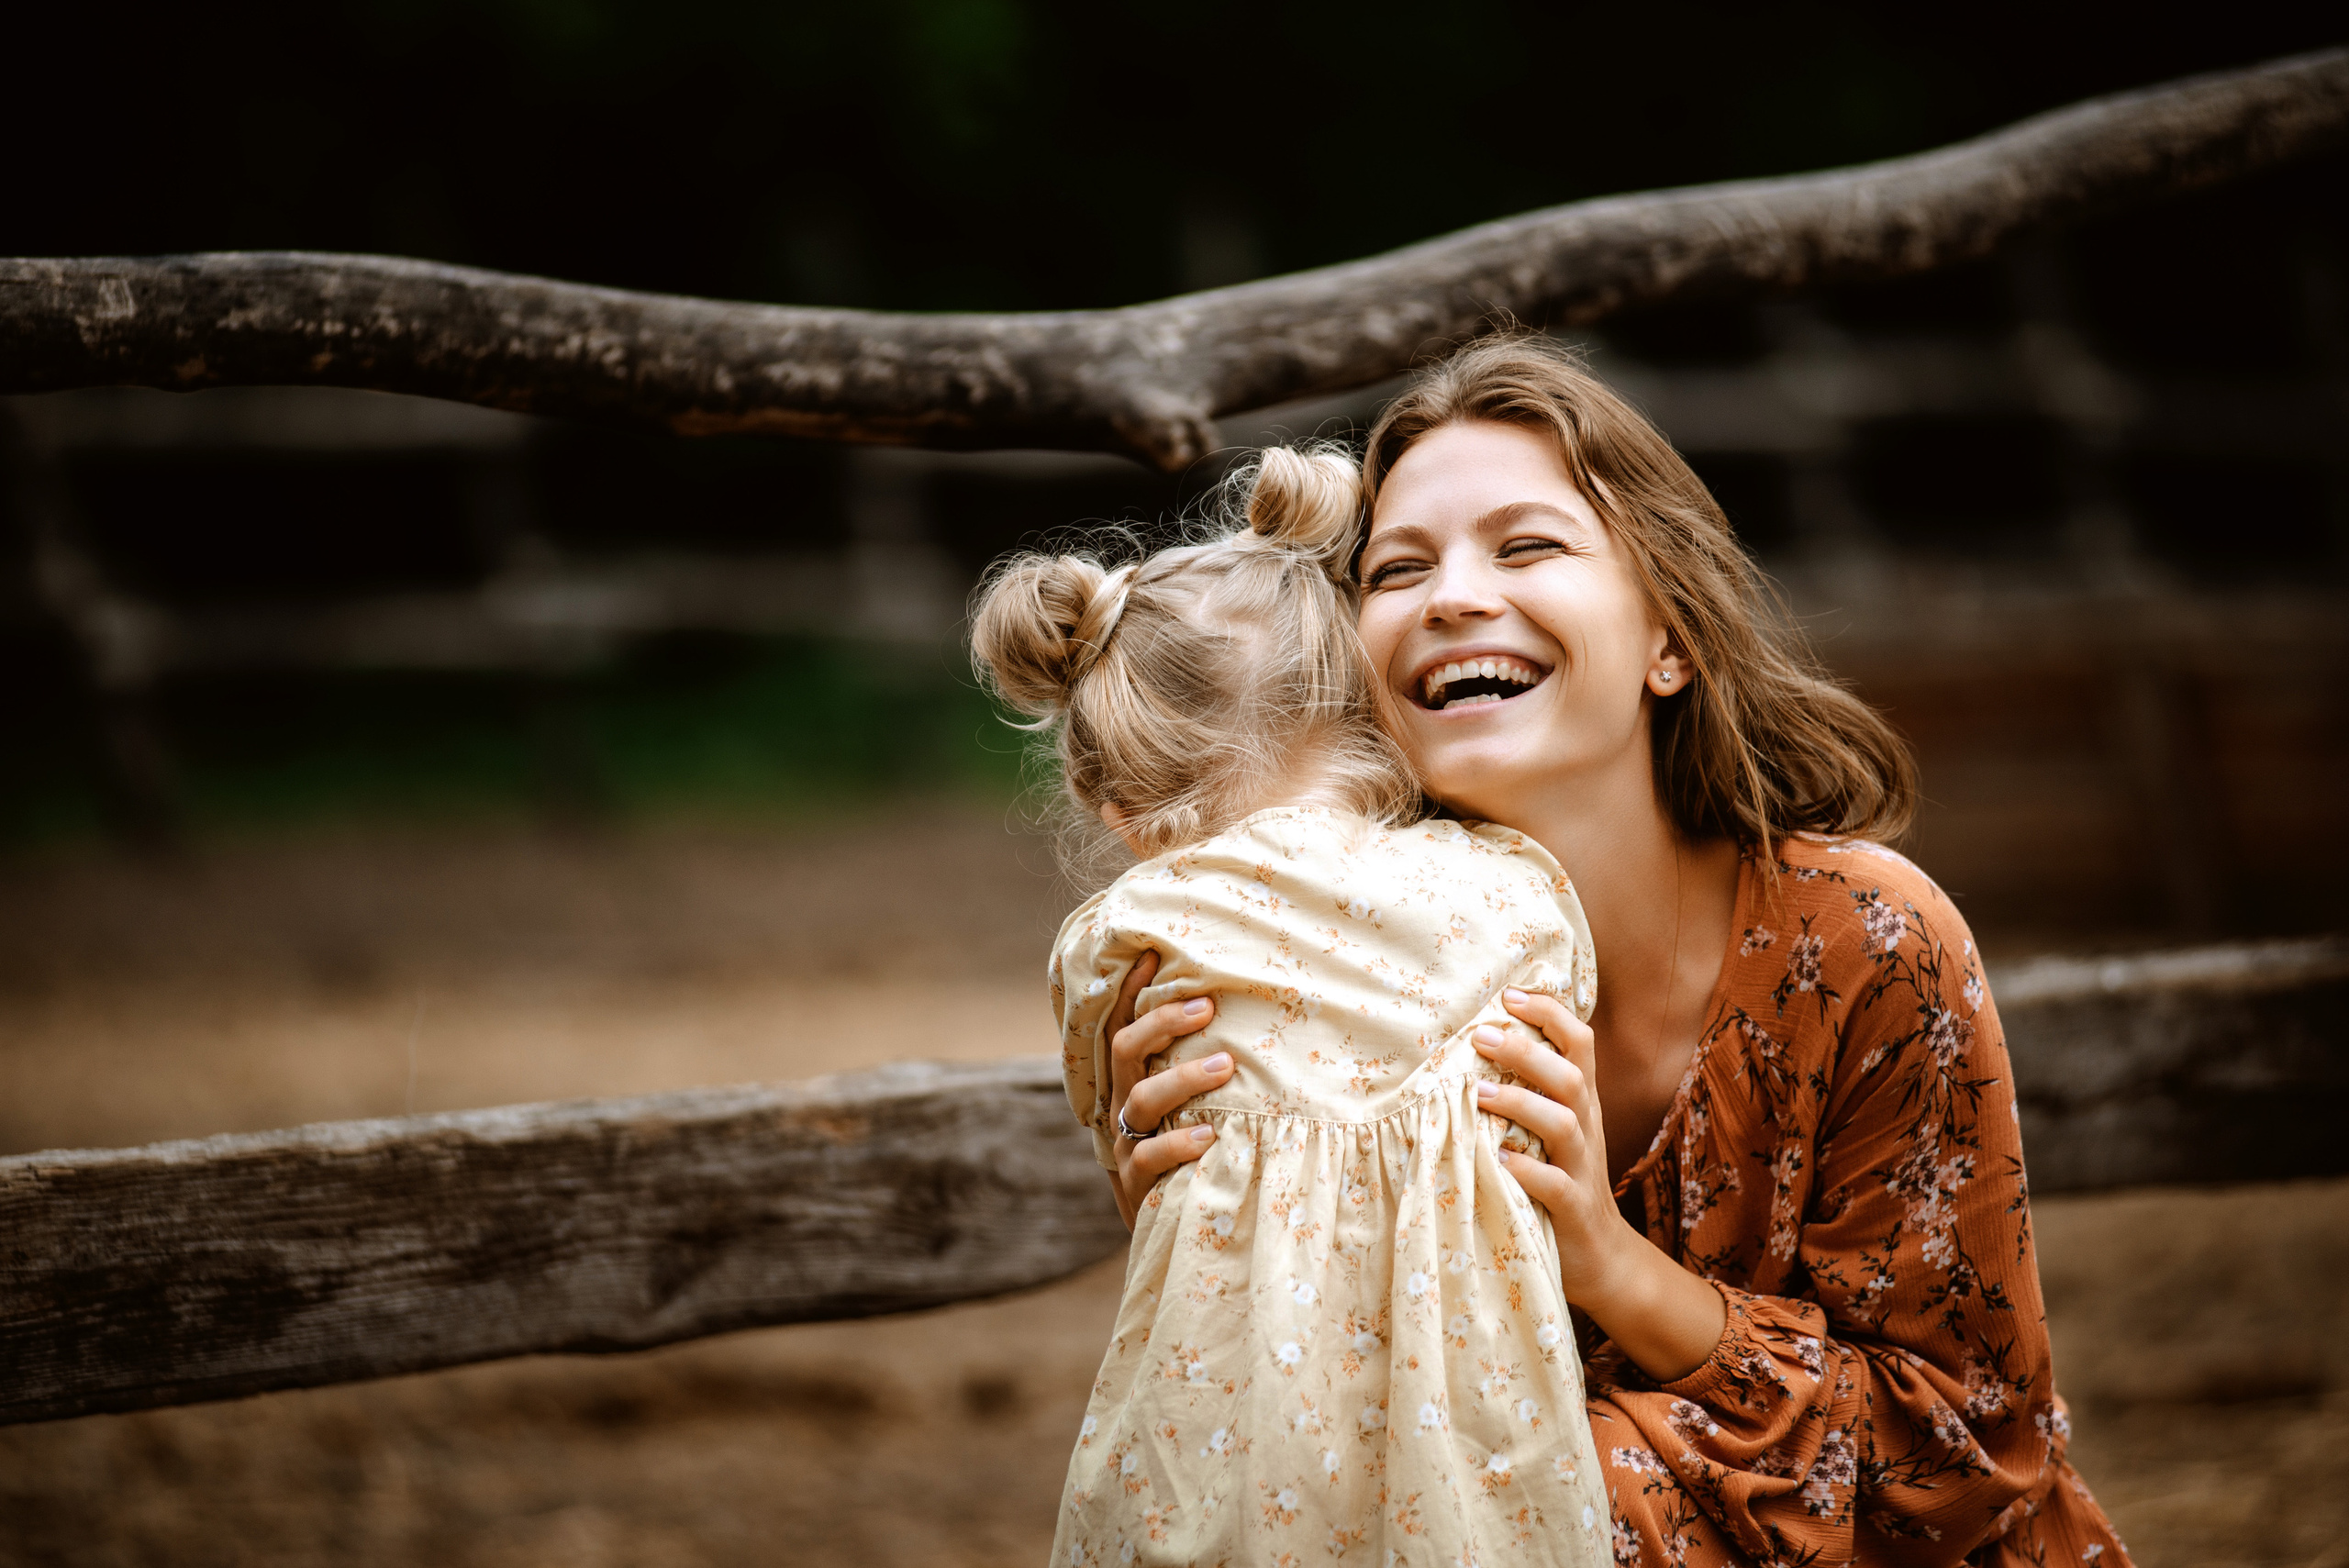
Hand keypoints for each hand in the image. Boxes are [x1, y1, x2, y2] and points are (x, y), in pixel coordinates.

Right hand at [1103, 950, 1230, 1229]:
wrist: (1176, 1221)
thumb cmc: (1200, 1147)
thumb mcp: (1199, 1102)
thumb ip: (1211, 1064)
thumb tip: (1257, 1018)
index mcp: (1134, 1077)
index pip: (1125, 1022)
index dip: (1132, 989)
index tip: (1153, 953)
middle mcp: (1124, 1103)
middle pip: (1126, 1049)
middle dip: (1162, 1022)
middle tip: (1207, 1006)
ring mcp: (1127, 1142)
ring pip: (1140, 1099)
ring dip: (1182, 1077)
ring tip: (1224, 1066)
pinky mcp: (1138, 1182)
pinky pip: (1150, 1157)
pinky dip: (1179, 1143)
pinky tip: (1210, 1136)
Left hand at [1474, 987, 1724, 1381]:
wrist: (1601, 1258)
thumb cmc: (1560, 1182)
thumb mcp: (1550, 1131)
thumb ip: (1528, 1090)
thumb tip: (1475, 1039)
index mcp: (1581, 1103)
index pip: (1580, 1043)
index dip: (1550, 1014)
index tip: (1508, 994)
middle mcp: (1586, 1129)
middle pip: (1571, 1076)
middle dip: (1528, 1052)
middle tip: (1482, 1036)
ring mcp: (1582, 1170)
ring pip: (1564, 1125)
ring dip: (1521, 1104)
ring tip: (1479, 1093)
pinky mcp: (1572, 1211)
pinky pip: (1555, 1186)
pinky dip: (1527, 1171)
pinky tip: (1497, 1160)